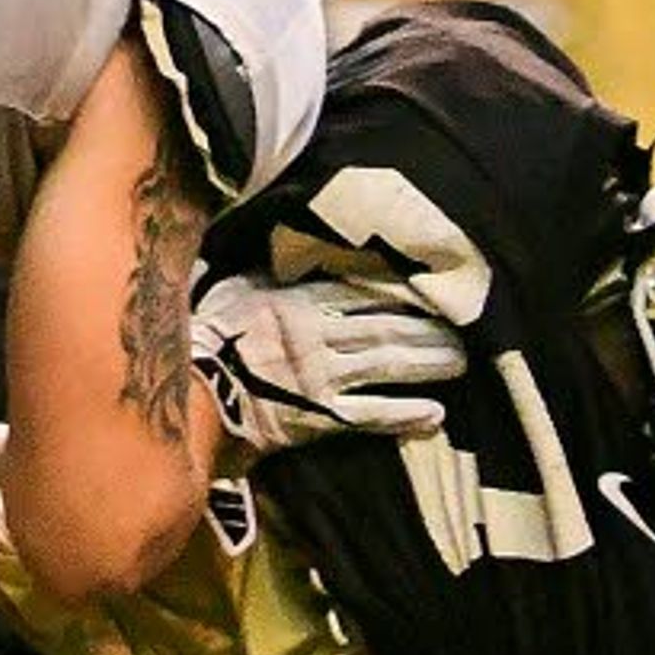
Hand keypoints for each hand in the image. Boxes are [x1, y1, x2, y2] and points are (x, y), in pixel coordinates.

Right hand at [191, 266, 467, 454]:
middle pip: (386, 327)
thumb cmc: (209, 334)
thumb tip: (283, 238)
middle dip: (428, 328)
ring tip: (460, 362)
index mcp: (298, 300)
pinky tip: (434, 415)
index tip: (434, 286)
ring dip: (426, 364)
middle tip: (466, 329)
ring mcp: (322, 377)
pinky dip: (403, 415)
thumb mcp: (236, 287)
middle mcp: (318, 335)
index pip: (359, 290)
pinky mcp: (320, 416)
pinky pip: (369, 415)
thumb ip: (267, 268)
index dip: (400, 290)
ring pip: (386, 366)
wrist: (189, 391)